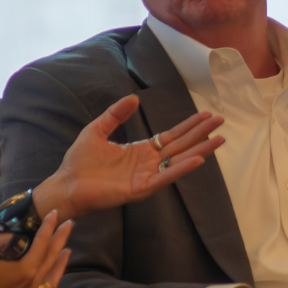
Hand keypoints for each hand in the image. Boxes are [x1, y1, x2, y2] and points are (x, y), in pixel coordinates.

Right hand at [0, 211, 73, 287]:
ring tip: (66, 246)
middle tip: (69, 222)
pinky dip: (53, 275)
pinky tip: (53, 269)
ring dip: (61, 258)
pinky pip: (46, 286)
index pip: (42, 243)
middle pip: (52, 257)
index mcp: (24, 270)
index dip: (49, 226)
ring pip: (53, 274)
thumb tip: (12, 233)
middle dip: (61, 238)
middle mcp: (32, 283)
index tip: (54, 213)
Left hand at [32, 95, 223, 219]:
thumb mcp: (97, 130)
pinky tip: (197, 160)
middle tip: (221, 122)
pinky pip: (165, 178)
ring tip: (219, 140)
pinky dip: (181, 169)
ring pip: (179, 161)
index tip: (206, 115)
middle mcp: (149, 163)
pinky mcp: (140, 189)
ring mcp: (147, 177)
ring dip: (200, 150)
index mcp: (141, 151)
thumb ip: (115, 114)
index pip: (171, 136)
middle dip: (201, 133)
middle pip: (181, 146)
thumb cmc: (79, 161)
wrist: (66, 184)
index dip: (189, 126)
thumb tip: (134, 98)